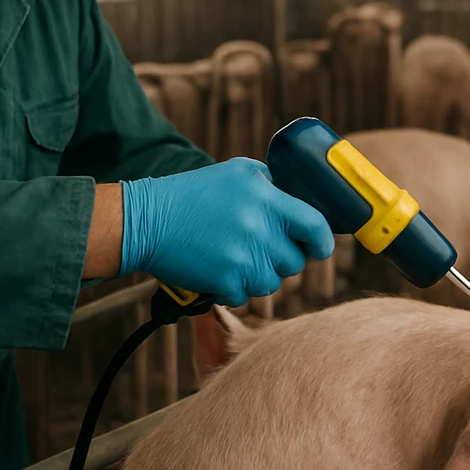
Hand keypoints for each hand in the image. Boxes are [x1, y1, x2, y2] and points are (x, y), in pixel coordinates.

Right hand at [120, 158, 334, 306]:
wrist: (147, 220)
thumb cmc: (194, 193)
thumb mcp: (238, 173)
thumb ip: (273, 185)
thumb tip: (303, 202)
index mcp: (266, 199)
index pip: (314, 226)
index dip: (322, 241)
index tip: (320, 247)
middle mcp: (259, 230)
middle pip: (295, 262)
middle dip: (282, 258)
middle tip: (262, 248)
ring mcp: (243, 259)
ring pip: (272, 283)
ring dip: (259, 275)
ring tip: (236, 256)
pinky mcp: (225, 282)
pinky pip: (246, 296)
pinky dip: (234, 288)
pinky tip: (218, 268)